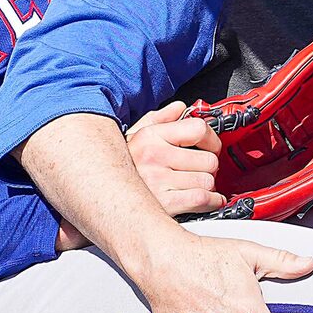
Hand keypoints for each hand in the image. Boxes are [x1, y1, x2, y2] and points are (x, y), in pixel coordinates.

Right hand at [125, 101, 221, 217]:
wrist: (100, 197)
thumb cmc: (119, 168)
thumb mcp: (133, 136)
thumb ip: (158, 119)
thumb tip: (179, 108)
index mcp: (150, 136)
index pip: (198, 129)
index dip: (211, 139)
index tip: (211, 146)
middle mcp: (154, 156)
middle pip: (208, 159)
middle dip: (208, 167)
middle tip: (201, 170)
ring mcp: (159, 181)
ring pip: (207, 181)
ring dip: (206, 186)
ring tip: (195, 186)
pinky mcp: (164, 204)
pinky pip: (202, 199)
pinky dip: (211, 201)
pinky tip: (207, 200)